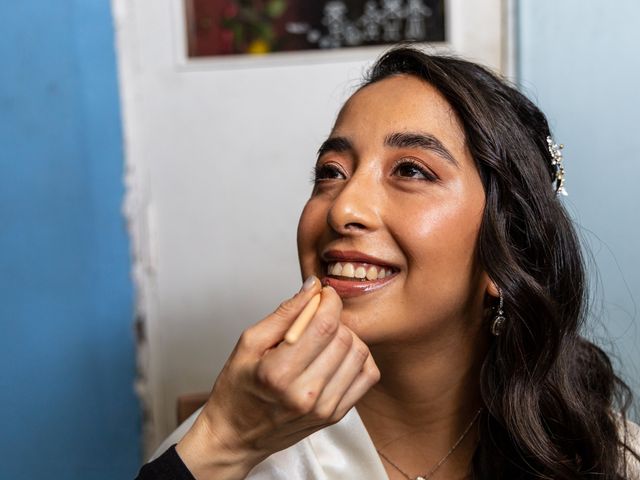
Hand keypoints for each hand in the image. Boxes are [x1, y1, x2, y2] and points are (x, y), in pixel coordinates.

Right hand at [176, 276, 380, 478]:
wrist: (236, 436)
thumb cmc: (237, 389)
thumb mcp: (249, 343)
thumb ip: (284, 313)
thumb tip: (313, 288)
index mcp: (279, 373)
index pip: (324, 326)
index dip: (330, 301)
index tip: (324, 295)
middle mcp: (306, 394)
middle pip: (344, 337)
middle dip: (334, 318)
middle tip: (318, 317)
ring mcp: (324, 408)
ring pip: (360, 353)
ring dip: (347, 337)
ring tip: (325, 338)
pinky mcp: (336, 416)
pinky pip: (368, 375)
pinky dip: (358, 358)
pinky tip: (338, 356)